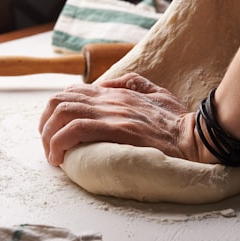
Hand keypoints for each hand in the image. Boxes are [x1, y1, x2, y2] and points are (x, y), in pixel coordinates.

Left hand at [39, 73, 217, 165]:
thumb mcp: (156, 92)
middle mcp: (110, 99)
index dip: (57, 110)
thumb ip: (132, 82)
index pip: (72, 92)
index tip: (56, 131)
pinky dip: (60, 142)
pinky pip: (76, 130)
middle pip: (60, 101)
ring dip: (49, 135)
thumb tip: (108, 83)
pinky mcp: (117, 129)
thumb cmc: (176, 120)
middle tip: (49, 144)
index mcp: (116, 92)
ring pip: (63, 113)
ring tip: (52, 154)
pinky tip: (60, 158)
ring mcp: (113, 113)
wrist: (194, 136)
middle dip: (45, 123)